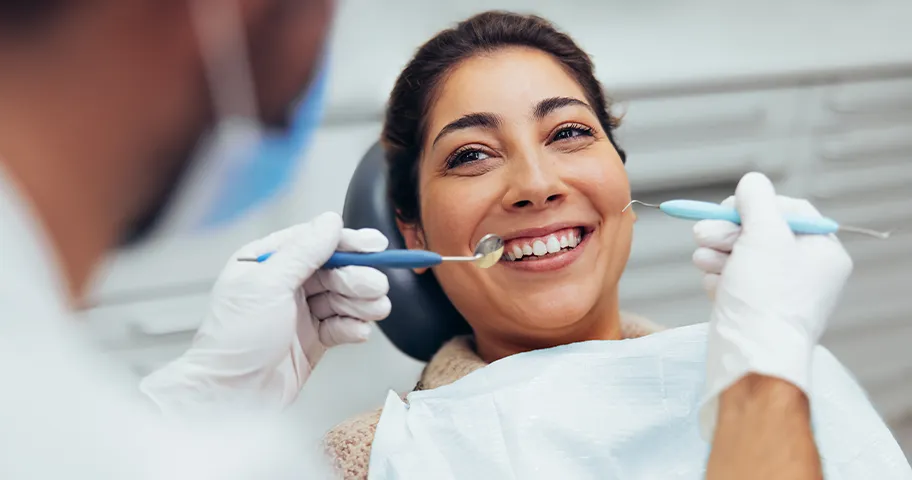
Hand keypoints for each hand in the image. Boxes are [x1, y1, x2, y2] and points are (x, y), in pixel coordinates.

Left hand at [140, 212, 390, 415]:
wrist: (230, 397)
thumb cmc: (233, 342)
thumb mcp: (267, 285)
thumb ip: (303, 252)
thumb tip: (329, 223)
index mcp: (265, 263)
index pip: (313, 241)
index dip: (346, 242)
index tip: (374, 245)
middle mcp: (283, 285)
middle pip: (333, 270)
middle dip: (357, 277)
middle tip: (375, 286)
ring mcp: (299, 313)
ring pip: (342, 297)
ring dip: (361, 302)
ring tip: (374, 309)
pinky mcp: (312, 340)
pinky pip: (342, 325)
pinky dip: (354, 327)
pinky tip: (359, 330)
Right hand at [691, 173, 852, 436]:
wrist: (750, 358)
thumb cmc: (766, 298)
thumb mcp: (765, 234)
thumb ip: (758, 200)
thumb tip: (752, 182)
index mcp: (822, 253)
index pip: (790, 210)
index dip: (756, 204)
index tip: (729, 208)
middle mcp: (805, 273)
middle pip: (761, 232)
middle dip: (728, 231)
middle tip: (703, 233)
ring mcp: (778, 294)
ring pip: (741, 256)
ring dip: (716, 252)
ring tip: (702, 259)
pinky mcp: (754, 310)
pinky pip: (733, 281)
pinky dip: (719, 279)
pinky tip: (714, 286)